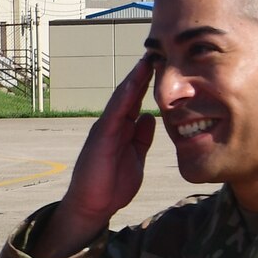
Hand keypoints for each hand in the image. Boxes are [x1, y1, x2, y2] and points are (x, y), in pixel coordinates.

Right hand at [32, 54, 156, 257]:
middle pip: (129, 93)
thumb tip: (151, 118)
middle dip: (143, 73)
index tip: (164, 64)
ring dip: (134, 78)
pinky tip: (134, 83)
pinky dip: (124, 96)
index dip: (149, 82)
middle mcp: (112, 124)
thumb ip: (142, 138)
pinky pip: (114, 113)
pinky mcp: (101, 137)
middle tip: (158, 51)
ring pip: (122, 98)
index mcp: (122, 129)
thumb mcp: (136, 157)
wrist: (93, 206)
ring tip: (148, 59)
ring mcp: (105, 129)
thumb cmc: (111, 185)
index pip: (137, 100)